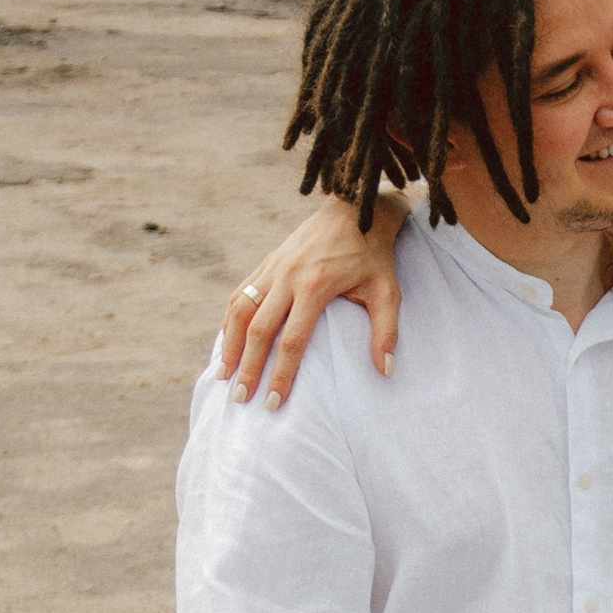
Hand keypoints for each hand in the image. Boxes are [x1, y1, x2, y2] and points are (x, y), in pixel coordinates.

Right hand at [221, 193, 405, 408]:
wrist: (356, 210)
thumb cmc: (374, 255)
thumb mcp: (388, 291)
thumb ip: (386, 331)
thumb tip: (385, 371)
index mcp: (315, 287)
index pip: (292, 341)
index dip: (281, 374)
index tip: (275, 402)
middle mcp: (287, 277)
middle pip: (259, 330)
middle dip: (248, 368)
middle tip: (241, 399)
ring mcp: (272, 268)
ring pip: (239, 310)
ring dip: (229, 345)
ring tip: (224, 375)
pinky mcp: (266, 262)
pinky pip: (240, 293)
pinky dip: (229, 319)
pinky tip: (227, 341)